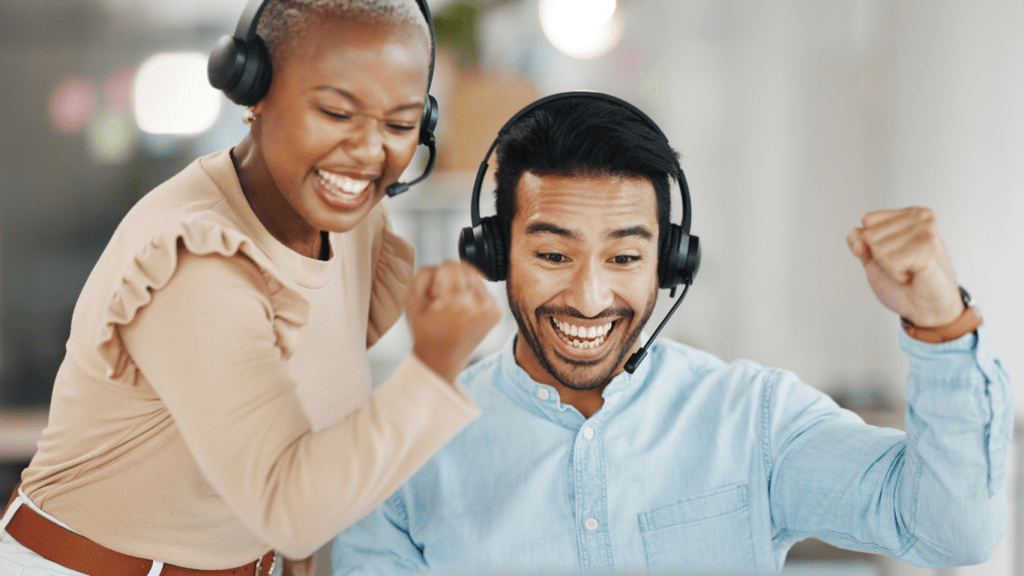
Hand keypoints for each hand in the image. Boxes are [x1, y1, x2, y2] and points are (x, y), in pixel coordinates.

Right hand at [407, 261, 501, 382]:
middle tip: (443, 298)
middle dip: (451, 277)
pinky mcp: (498, 311)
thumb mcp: (412, 300)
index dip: (437, 276)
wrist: (442, 358)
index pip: (450, 265)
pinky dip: (473, 293)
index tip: (435, 294)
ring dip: (463, 284)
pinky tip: (463, 310)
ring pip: (476, 275)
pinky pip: (484, 288)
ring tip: (453, 304)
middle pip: (465, 267)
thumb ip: (424, 274)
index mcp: (457, 301)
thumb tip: (442, 266)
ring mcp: (491, 308)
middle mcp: (479, 304)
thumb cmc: (426, 331)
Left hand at [846, 206, 963, 326]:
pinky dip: (897, 274)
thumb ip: (859, 244)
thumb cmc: (904, 283)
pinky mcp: (929, 247)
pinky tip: (915, 273)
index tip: (894, 255)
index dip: (871, 245)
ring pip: (879, 249)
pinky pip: (891, 261)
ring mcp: (926, 231)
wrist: (926, 308)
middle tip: (904, 265)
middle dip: (881, 257)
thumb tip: (857, 241)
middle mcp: (920, 217)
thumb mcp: (873, 259)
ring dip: (891, 267)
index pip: (868, 221)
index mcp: (909, 214)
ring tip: (911, 269)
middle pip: (871, 235)